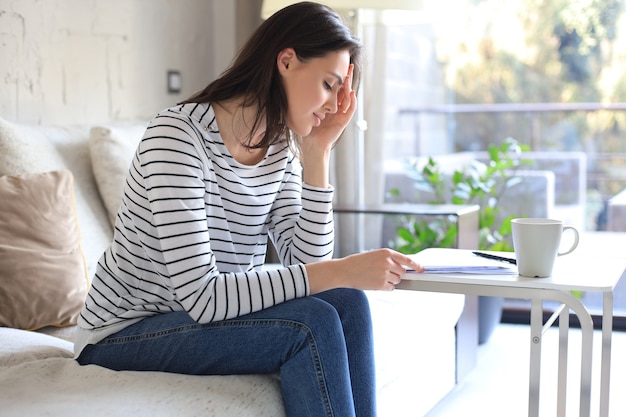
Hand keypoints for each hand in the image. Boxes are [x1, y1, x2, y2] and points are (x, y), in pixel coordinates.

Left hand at [306, 64, 356, 149]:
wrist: (312, 143)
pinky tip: (351, 93)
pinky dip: (352, 102)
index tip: (339, 65)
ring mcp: (341, 114)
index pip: (337, 87)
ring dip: (349, 87)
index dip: (339, 77)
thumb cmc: (308, 127)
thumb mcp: (308, 108)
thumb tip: (301, 82)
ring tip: (349, 77)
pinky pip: (350, 110)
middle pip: (345, 90)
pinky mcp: (343, 121)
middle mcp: (337, 108)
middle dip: (348, 78)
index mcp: (330, 104)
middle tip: (350, 66)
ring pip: (348, 98)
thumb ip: (309, 98)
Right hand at [306, 248, 423, 292]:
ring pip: (397, 281)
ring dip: (391, 281)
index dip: (416, 265)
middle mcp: (387, 262)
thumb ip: (388, 260)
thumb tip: (404, 269)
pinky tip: (375, 283)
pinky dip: (386, 287)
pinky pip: (391, 288)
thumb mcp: (374, 256)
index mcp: (386, 253)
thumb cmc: (358, 263)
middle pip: (402, 272)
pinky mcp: (381, 285)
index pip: (406, 259)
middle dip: (397, 274)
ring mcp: (385, 274)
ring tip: (377, 277)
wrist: (344, 271)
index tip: (422, 269)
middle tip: (384, 273)